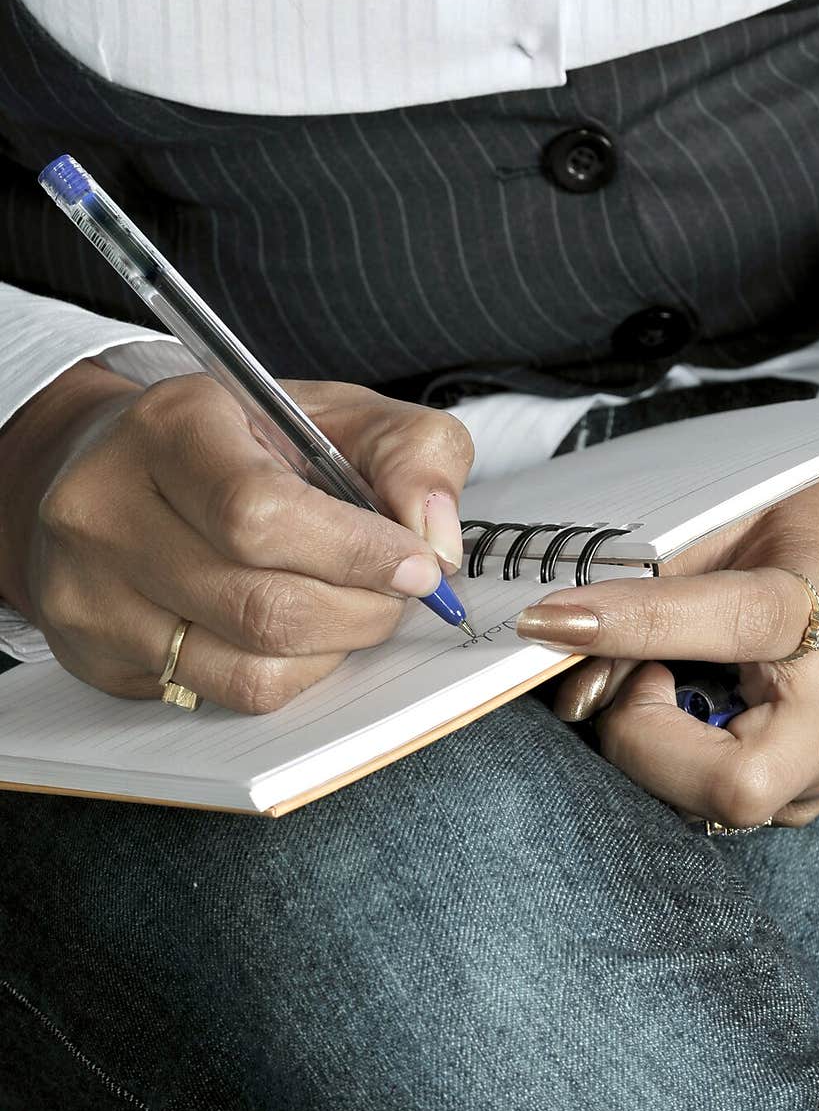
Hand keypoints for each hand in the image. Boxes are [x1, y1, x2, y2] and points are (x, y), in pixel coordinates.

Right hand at [0, 360, 472, 711]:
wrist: (121, 465)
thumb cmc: (244, 440)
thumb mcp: (340, 414)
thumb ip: (415, 453)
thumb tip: (435, 540)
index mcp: (171, 426)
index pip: (259, 513)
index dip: (356, 553)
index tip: (418, 565)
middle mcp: (107, 507)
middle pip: (260, 604)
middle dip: (361, 610)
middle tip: (398, 593)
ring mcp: (90, 589)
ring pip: (247, 666)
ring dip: (333, 650)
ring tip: (353, 610)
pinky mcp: (96, 653)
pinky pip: (224, 696)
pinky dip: (292, 675)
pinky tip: (302, 634)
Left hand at [515, 474, 818, 828]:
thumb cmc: (788, 529)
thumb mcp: (717, 526)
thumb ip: (646, 586)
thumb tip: (560, 636)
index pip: (731, 626)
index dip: (633, 626)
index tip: (553, 621)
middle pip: (730, 785)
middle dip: (643, 736)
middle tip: (636, 672)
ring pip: (714, 808)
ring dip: (653, 752)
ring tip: (660, 681)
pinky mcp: (806, 790)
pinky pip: (715, 806)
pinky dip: (672, 763)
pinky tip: (683, 708)